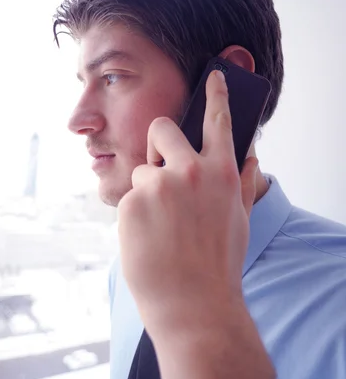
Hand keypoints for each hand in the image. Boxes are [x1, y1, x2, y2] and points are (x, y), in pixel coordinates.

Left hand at [117, 70, 258, 341]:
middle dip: (158, 145)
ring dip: (147, 191)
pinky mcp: (132, 203)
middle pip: (161, 129)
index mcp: (221, 172)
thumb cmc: (218, 264)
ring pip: (142, 171)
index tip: (214, 74)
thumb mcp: (238, 219)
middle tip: (161, 171)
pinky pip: (129, 197)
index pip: (218, 121)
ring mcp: (159, 185)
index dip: (216, 94)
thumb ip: (241, 182)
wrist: (193, 305)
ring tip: (160, 227)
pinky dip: (135, 214)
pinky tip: (148, 239)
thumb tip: (249, 153)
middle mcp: (191, 170)